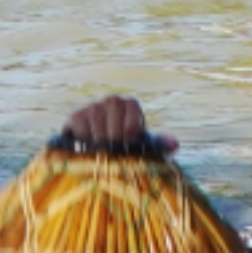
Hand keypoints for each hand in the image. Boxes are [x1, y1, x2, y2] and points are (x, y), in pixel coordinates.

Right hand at [52, 95, 171, 158]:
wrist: (98, 149)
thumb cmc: (126, 146)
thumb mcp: (143, 145)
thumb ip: (159, 144)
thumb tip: (175, 145)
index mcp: (131, 105)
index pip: (132, 120)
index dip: (130, 136)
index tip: (128, 146)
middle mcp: (112, 101)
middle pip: (114, 117)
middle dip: (114, 137)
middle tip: (113, 151)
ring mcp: (93, 107)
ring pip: (96, 119)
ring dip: (99, 139)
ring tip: (101, 151)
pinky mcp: (76, 116)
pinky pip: (79, 124)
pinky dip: (83, 137)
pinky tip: (86, 146)